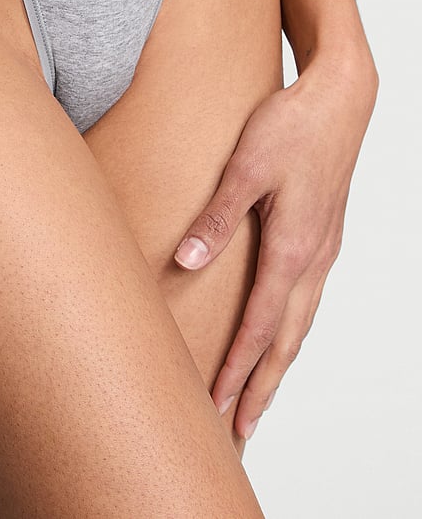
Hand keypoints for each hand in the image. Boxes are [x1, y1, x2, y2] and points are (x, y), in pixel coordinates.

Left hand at [172, 49, 377, 440]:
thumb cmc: (292, 126)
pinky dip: (291, 331)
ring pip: (300, 324)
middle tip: (238, 428)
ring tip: (257, 397)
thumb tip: (186, 260)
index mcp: (293, 247)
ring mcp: (323, 250)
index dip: (237, 369)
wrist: (340, 98)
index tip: (217, 405)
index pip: (260, 325)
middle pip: (285, 340)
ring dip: (277, 364)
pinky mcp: (324, 237)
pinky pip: (307, 300)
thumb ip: (215, 217)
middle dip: (261, 387)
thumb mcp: (246, 167)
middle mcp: (313, 258)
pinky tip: (279, 334)